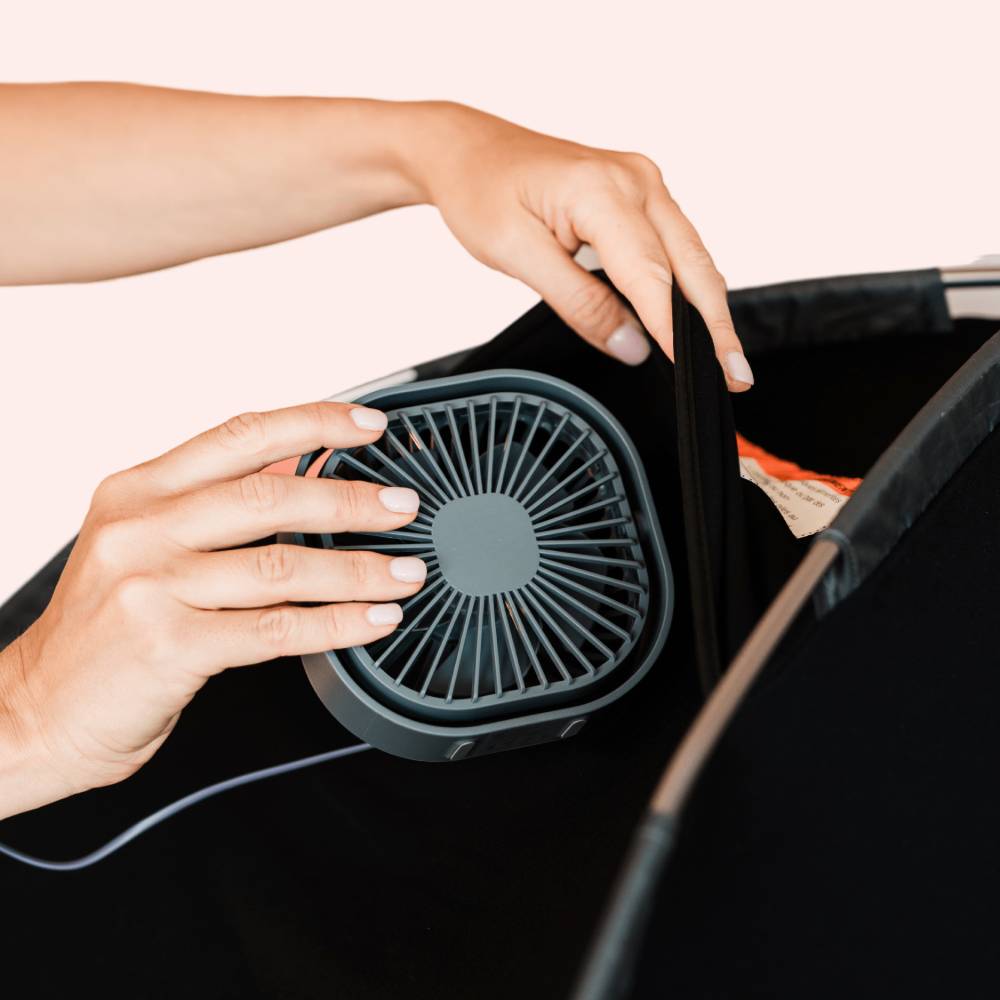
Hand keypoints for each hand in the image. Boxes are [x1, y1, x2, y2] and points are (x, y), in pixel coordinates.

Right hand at [0, 402, 426, 818]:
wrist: (37, 711)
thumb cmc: (101, 630)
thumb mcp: (143, 544)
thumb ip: (215, 502)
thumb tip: (297, 464)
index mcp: (137, 491)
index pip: (238, 435)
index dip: (312, 423)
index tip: (368, 424)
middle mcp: (140, 529)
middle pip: (268, 496)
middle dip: (350, 501)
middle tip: (403, 506)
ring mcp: (152, 586)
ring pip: (282, 565)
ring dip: (359, 568)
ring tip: (406, 572)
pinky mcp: (169, 645)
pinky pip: (275, 629)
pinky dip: (336, 624)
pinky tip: (373, 620)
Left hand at [414, 103, 752, 389]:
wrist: (470, 151)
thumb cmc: (482, 193)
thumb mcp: (516, 254)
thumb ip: (577, 302)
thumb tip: (630, 345)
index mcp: (601, 190)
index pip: (650, 274)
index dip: (677, 329)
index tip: (701, 370)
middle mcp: (635, 180)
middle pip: (690, 263)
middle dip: (715, 325)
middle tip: (735, 375)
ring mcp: (643, 183)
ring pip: (691, 255)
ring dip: (709, 308)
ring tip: (726, 359)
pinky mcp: (640, 193)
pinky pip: (675, 245)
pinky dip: (690, 284)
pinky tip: (699, 319)